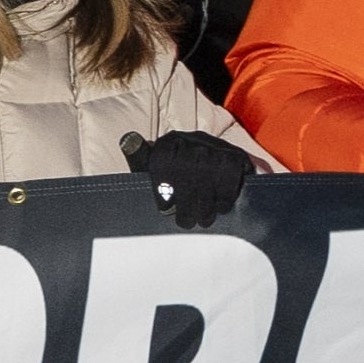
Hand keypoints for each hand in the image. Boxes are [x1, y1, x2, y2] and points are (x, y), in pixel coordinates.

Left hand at [122, 127, 260, 228]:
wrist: (208, 174)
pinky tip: (221, 207)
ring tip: (203, 220)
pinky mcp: (235, 156)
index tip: (165, 208)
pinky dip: (226, 196)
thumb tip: (128, 140)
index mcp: (167, 143)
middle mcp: (191, 139)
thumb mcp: (150, 171)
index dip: (164, 188)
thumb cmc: (172, 180)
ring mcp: (214, 146)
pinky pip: (231, 176)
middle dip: (188, 204)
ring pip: (210, 175)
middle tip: (186, 222)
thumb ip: (138, 160)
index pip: (162, 160)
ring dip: (207, 204)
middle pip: (188, 172)